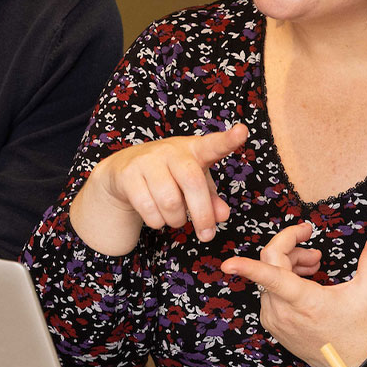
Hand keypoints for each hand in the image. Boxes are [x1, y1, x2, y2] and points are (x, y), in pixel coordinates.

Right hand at [71, 124, 248, 253]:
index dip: (228, 140)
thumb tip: (222, 216)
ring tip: (175, 219)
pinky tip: (157, 216)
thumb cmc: (170, 176)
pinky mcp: (128, 174)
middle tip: (207, 235)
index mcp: (194, 149)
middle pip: (193, 182)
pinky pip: (148, 208)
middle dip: (202, 214)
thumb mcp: (194, 185)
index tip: (242, 131)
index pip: (213, 144)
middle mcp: (171, 150)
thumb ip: (211, 200)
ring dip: (176, 220)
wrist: (124, 171)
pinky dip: (157, 221)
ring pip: (169, 201)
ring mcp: (147, 160)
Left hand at [219, 220, 366, 366]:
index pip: (270, 278)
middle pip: (270, 264)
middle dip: (290, 246)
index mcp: (305, 302)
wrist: (353, 366)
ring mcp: (275, 319)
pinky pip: (268, 292)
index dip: (248, 268)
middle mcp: (284, 312)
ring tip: (314, 266)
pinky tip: (306, 283)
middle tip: (313, 247)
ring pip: (268, 277)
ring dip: (289, 264)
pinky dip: (283, 281)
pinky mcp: (272, 324)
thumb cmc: (362, 327)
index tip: (228, 263)